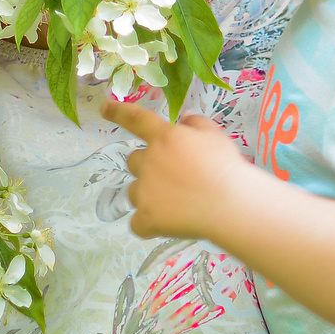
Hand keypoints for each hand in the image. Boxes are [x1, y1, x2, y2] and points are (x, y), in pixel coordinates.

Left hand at [100, 96, 251, 242]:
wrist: (231, 204)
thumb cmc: (226, 167)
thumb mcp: (215, 135)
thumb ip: (196, 123)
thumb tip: (184, 119)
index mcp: (165, 138)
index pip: (137, 119)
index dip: (119, 112)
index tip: (103, 108)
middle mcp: (148, 161)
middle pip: (134, 161)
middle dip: (148, 167)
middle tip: (173, 178)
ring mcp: (144, 191)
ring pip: (135, 192)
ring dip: (149, 196)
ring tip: (177, 205)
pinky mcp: (146, 218)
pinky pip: (138, 224)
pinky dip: (149, 225)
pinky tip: (169, 225)